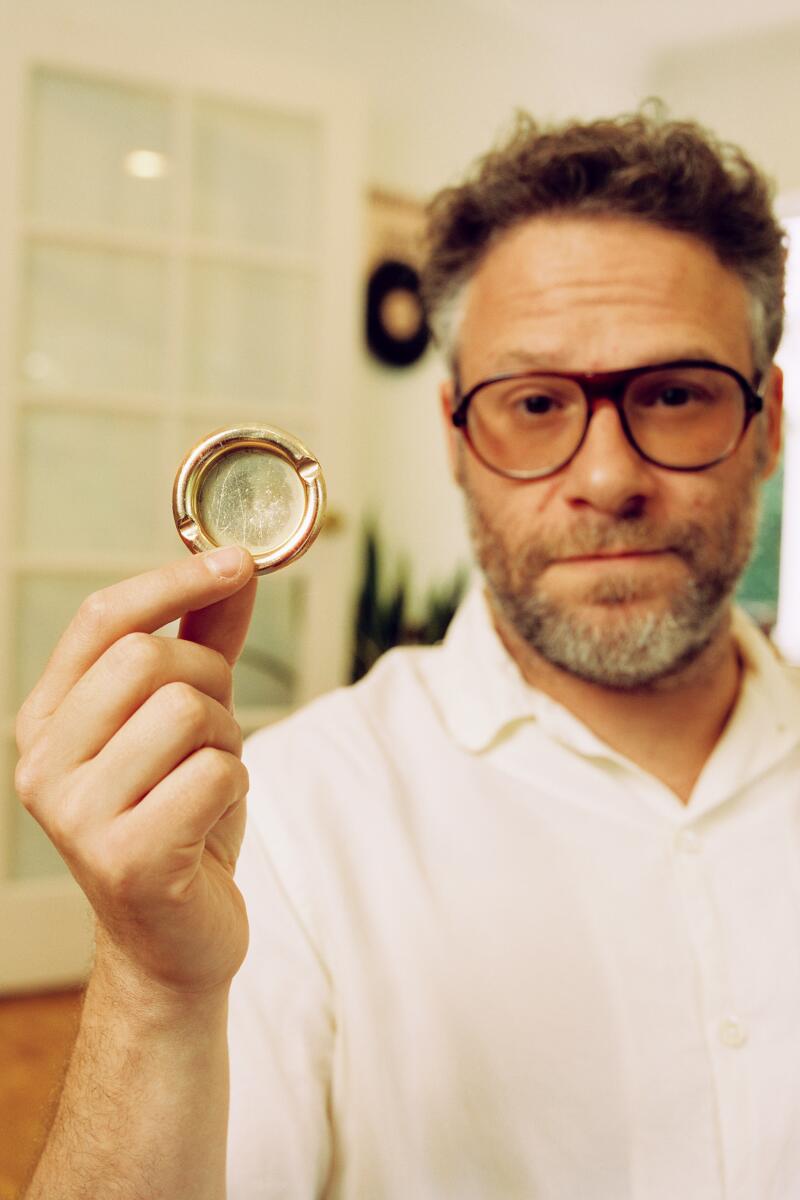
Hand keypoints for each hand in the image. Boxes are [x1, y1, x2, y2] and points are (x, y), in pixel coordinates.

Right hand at [15, 546, 257, 998]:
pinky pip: (214, 774)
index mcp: (47, 721)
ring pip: (186, 712)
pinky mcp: (126, 859)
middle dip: (209, 682)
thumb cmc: (179, 821)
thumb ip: (202, 642)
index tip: (237, 560)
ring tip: (209, 782)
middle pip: (147, 658)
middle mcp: (44, 764)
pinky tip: (211, 821)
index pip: (102, 620)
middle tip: (215, 730)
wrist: (175, 939)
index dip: (174, 580)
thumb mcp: (188, 721)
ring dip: (226, 740)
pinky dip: (235, 786)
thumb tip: (232, 565)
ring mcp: (76, 816)